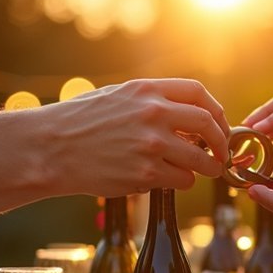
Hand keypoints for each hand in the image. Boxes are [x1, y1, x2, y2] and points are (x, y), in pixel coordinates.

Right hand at [44, 78, 230, 195]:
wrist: (51, 148)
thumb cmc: (80, 123)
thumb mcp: (117, 96)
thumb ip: (151, 101)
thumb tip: (187, 116)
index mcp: (146, 90)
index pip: (198, 93)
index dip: (216, 111)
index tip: (219, 124)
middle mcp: (153, 113)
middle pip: (207, 124)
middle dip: (221, 142)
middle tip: (221, 154)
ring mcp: (151, 145)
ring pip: (200, 159)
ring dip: (207, 168)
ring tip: (204, 171)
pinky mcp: (145, 174)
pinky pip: (181, 180)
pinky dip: (182, 182)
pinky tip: (170, 180)